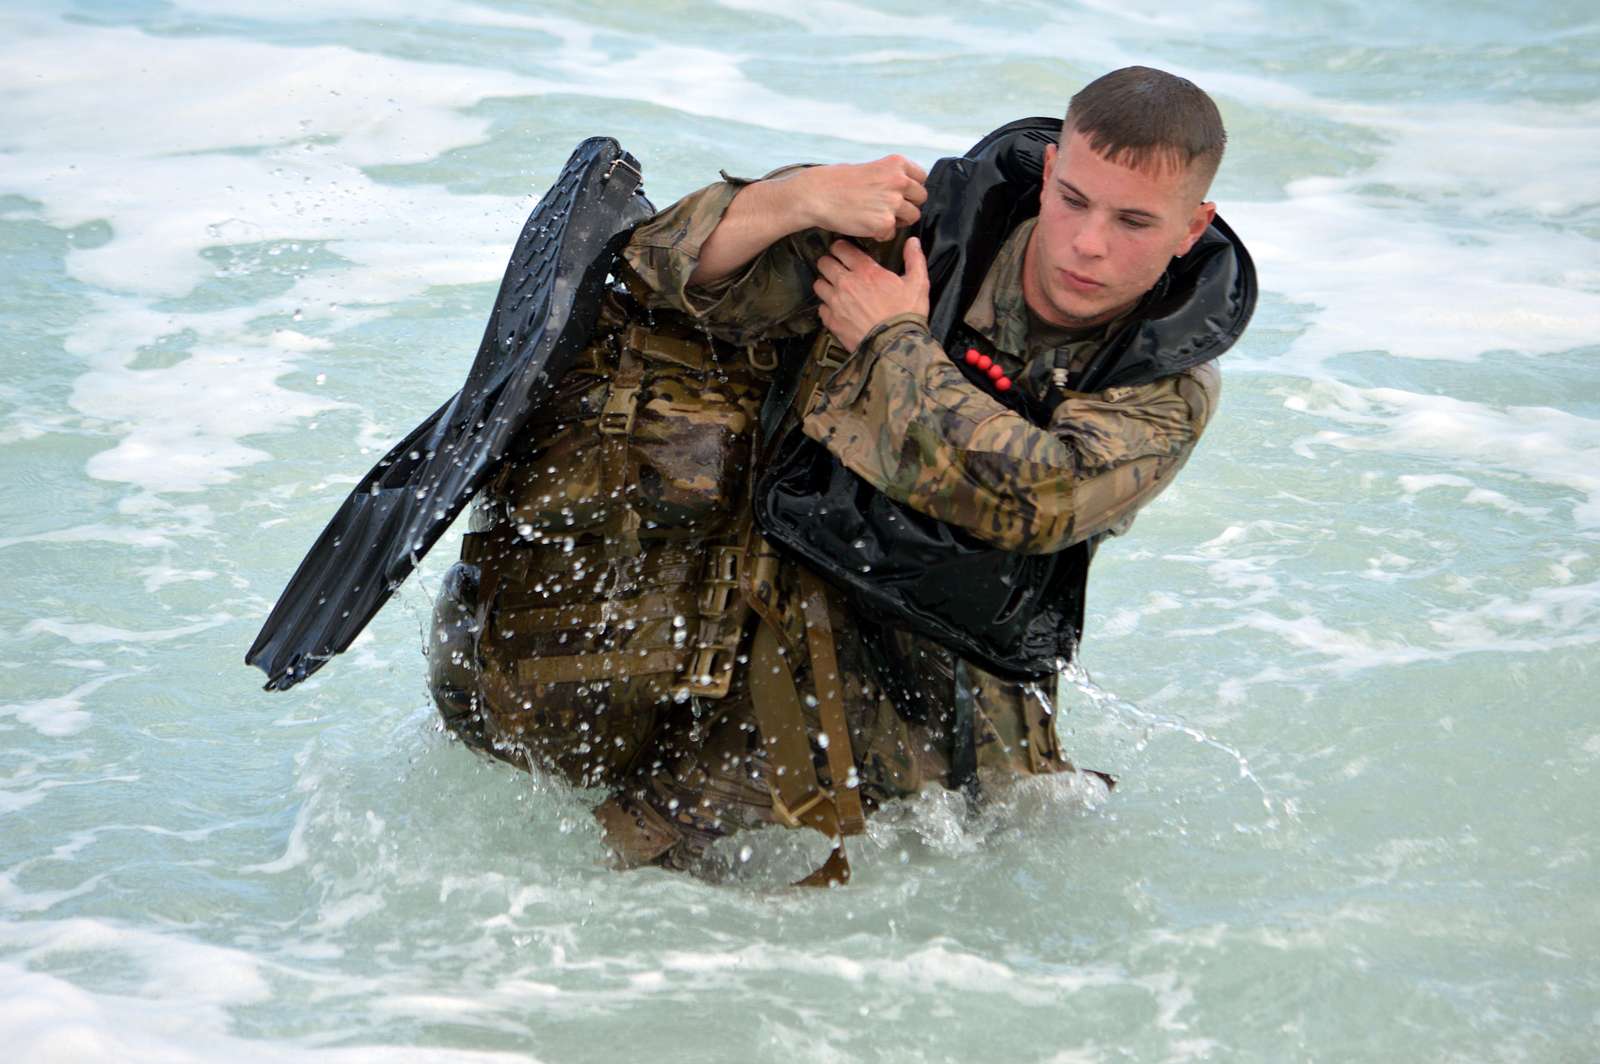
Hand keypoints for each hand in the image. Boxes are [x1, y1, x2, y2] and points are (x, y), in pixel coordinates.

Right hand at [792, 155, 927, 240]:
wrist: (817, 195)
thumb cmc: (837, 181)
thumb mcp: (869, 167)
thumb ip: (889, 176)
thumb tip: (903, 189)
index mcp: (896, 163)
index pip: (921, 178)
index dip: (910, 188)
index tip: (899, 193)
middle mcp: (899, 181)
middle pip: (920, 198)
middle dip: (907, 204)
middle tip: (887, 208)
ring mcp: (893, 203)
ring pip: (912, 217)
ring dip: (898, 220)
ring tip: (877, 217)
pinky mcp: (885, 223)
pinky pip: (893, 233)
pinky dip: (881, 233)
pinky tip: (866, 226)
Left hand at [814, 236, 929, 352]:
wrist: (895, 346)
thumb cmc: (906, 315)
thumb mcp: (918, 284)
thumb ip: (914, 259)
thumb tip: (912, 242)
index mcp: (865, 271)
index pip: (841, 248)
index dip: (841, 247)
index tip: (844, 250)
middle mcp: (846, 284)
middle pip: (824, 263)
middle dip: (829, 262)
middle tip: (837, 267)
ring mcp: (836, 303)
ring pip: (818, 284)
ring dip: (826, 283)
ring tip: (835, 287)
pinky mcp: (832, 321)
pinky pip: (821, 308)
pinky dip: (827, 307)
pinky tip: (836, 308)